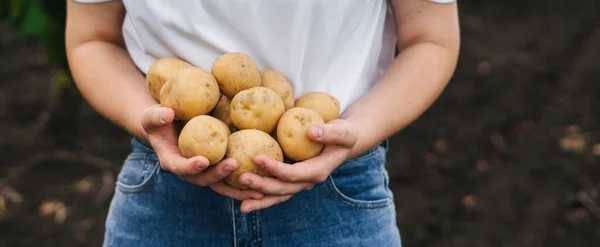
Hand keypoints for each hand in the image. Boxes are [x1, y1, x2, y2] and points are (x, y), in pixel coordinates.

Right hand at [140, 105, 262, 199]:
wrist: (171, 126)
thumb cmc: (160, 119)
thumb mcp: (153, 115)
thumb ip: (157, 116)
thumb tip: (168, 114)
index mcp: (172, 161)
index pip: (180, 167)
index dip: (191, 166)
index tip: (203, 160)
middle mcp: (189, 171)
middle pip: (204, 179)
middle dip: (219, 174)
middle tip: (234, 164)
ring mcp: (205, 172)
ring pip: (222, 184)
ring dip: (238, 188)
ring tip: (257, 189)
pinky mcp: (218, 167)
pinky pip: (232, 178)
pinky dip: (246, 183)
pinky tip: (265, 183)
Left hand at [236, 119, 358, 212]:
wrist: (343, 144)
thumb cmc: (344, 135)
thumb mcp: (344, 132)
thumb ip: (330, 133)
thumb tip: (311, 132)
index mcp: (318, 172)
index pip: (293, 173)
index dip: (276, 168)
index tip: (257, 158)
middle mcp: (307, 182)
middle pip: (282, 188)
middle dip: (262, 186)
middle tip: (242, 179)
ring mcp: (299, 183)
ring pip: (277, 196)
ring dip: (259, 200)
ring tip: (241, 205)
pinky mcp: (291, 180)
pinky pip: (274, 191)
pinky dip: (260, 197)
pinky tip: (243, 197)